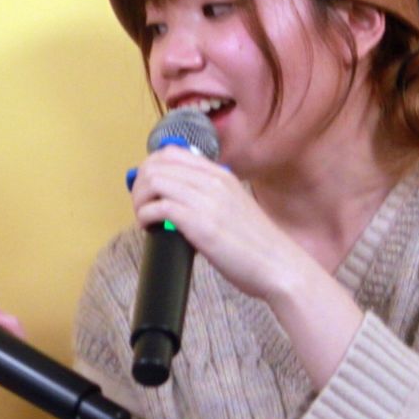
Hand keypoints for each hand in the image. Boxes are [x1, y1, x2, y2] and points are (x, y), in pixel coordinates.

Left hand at [129, 146, 362, 386]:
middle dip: (139, 183)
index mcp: (220, 174)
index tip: (147, 188)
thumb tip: (176, 199)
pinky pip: (158, 207)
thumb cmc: (256, 244)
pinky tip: (150, 228)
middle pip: (156, 164)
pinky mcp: (200, 223)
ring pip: (153, 181)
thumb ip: (209, 196)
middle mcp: (213, 181)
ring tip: (143, 218)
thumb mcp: (234, 206)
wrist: (279, 266)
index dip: (150, 167)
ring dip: (139, 200)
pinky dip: (145, 216)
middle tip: (140, 205)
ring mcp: (207, 200)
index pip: (171, 153)